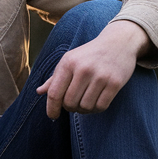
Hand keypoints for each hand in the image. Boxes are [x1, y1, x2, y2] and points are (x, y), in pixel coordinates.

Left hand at [35, 20, 149, 119]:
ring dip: (84, 109)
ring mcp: (100, 76)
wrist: (118, 42)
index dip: (51, 108)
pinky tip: (96, 102)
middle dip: (70, 108)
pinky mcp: (115, 83)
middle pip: (69, 103)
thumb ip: (55, 78)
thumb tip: (39, 92)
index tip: (52, 116)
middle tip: (74, 104)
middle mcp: (83, 69)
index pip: (54, 93)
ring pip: (85, 107)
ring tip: (85, 101)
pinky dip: (96, 109)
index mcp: (68, 63)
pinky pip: (101, 106)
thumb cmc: (89, 54)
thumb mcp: (69, 60)